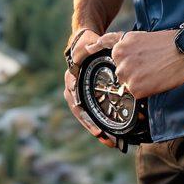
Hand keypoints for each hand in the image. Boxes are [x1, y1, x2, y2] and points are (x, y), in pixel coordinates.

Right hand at [62, 28, 120, 148]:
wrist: (84, 41)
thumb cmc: (86, 42)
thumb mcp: (87, 43)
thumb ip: (89, 46)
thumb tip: (92, 48)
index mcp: (71, 80)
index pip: (77, 102)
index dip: (86, 116)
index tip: (97, 128)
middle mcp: (72, 90)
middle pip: (82, 114)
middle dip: (93, 128)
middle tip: (107, 139)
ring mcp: (79, 94)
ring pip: (87, 116)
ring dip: (97, 129)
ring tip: (111, 142)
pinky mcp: (88, 96)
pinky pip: (92, 112)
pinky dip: (101, 123)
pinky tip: (111, 134)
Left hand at [87, 29, 183, 98]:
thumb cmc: (165, 42)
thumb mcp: (136, 36)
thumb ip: (114, 42)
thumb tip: (89, 47)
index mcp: (118, 48)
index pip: (115, 63)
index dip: (128, 65)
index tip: (136, 64)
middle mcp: (119, 60)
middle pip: (121, 76)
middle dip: (134, 75)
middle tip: (151, 67)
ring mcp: (126, 74)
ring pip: (128, 86)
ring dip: (140, 83)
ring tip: (156, 73)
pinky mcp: (135, 88)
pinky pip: (137, 95)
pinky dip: (147, 91)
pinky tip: (157, 80)